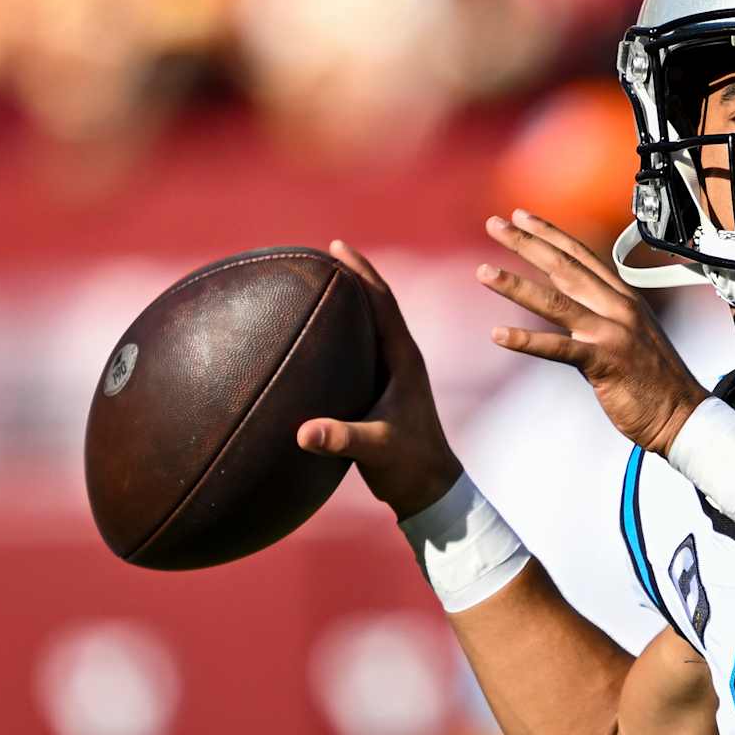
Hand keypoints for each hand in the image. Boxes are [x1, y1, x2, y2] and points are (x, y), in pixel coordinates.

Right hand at [296, 240, 462, 519]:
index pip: (383, 303)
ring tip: (320, 281)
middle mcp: (402, 359)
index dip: (361, 272)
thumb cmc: (408, 467)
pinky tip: (321, 333)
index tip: (337, 245)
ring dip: (350, 301)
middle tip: (323, 251)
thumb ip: (341, 439)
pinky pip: (363, 348)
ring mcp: (395, 373)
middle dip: (353, 276)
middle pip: (377, 304)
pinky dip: (344, 331)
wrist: (431, 489)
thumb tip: (304, 432)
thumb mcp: (374, 450)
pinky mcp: (386, 389)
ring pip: (372, 324)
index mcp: (404, 360)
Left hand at [481, 210, 707, 453]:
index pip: (581, 256)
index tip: (521, 216)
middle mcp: (619, 308)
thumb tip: (569, 311)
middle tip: (494, 224)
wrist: (683, 415)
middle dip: (526, 243)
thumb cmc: (656, 382)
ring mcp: (613, 334)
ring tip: (484, 272)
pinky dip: (527, 341)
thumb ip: (600, 318)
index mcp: (624, 298)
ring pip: (556, 302)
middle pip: (565, 268)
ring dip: (516, 286)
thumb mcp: (630, 336)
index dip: (549, 233)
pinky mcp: (605, 363)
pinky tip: (498, 334)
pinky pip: (559, 349)